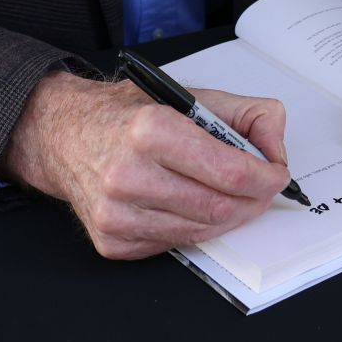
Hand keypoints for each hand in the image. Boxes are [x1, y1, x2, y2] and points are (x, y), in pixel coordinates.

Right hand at [2, 72, 292, 258]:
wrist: (64, 134)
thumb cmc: (128, 115)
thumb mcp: (188, 96)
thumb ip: (245, 114)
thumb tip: (276, 149)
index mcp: (151, 130)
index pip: (230, 171)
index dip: (265, 178)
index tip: (277, 175)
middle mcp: (128, 174)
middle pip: (219, 207)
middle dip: (252, 201)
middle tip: (262, 190)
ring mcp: (116, 213)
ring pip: (200, 231)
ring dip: (226, 217)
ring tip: (231, 198)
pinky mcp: (111, 241)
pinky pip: (173, 244)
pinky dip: (193, 228)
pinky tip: (190, 206)